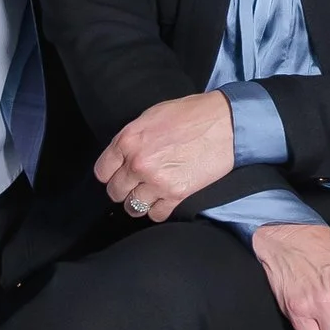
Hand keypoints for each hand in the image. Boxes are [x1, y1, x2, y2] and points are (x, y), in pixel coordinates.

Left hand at [96, 90, 235, 222]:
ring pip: (132, 207)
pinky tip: (165, 199)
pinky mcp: (176, 194)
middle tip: (136, 184)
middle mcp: (138, 163)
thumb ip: (133, 138)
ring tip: (149, 194)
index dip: (110, 173)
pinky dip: (159, 210)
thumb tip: (123, 155)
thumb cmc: (193, 114)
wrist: (226, 123)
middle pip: (115, 191)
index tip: (118, 174)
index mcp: (128, 140)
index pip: (102, 171)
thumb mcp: (152, 116)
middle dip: (124, 188)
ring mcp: (156, 181)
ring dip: (139, 202)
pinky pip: (156, 215)